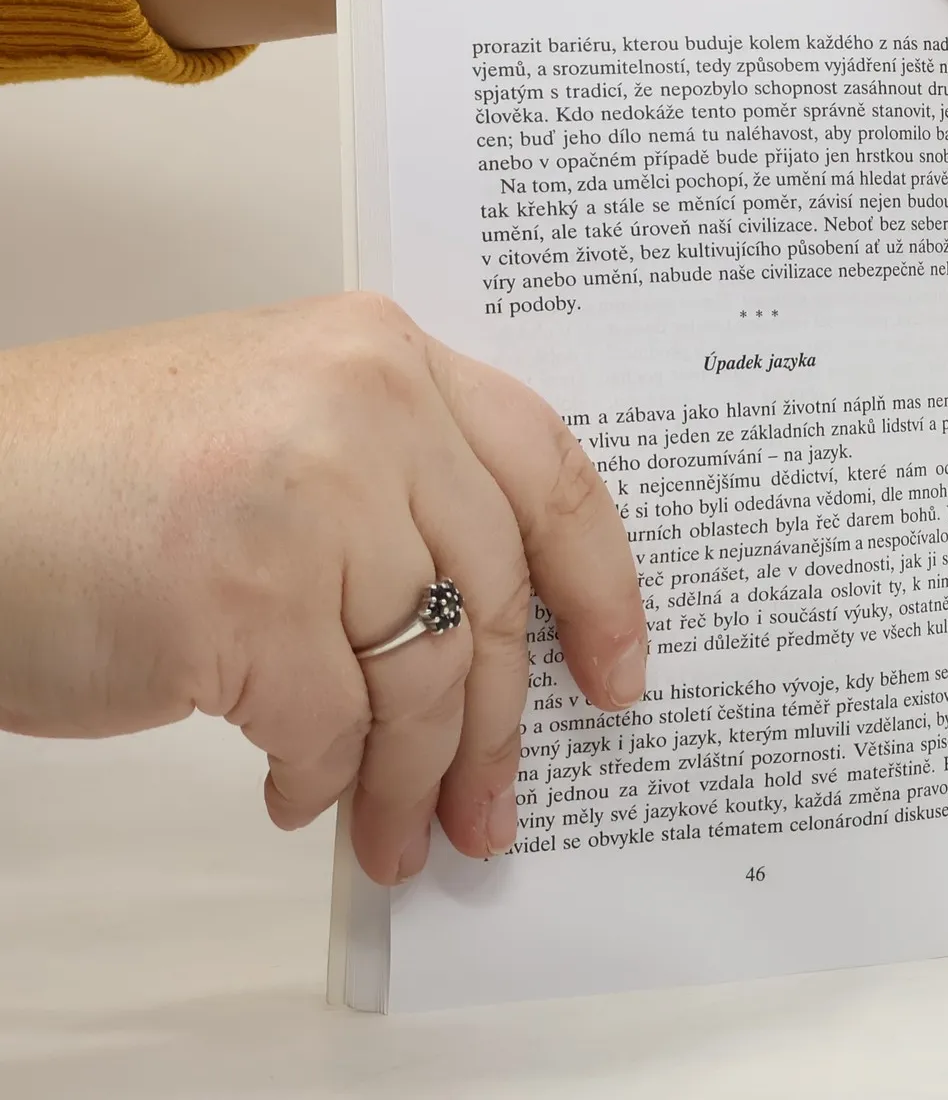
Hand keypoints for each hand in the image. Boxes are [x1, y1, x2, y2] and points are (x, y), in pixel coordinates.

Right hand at [0, 294, 647, 883]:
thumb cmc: (94, 468)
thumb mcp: (282, 421)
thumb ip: (396, 484)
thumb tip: (483, 624)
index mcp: (384, 353)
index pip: (548, 469)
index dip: (601, 582)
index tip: (618, 666)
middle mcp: (366, 406)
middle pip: (495, 588)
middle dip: (503, 719)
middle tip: (496, 799)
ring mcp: (310, 497)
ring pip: (426, 670)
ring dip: (414, 774)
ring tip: (399, 829)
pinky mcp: (244, 596)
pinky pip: (332, 725)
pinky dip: (324, 779)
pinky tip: (297, 790)